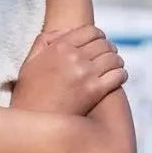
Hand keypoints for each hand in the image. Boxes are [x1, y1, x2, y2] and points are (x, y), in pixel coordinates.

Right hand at [10, 24, 126, 115]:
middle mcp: (74, 57)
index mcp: (59, 46)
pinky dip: (121, 74)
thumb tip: (66, 31)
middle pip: (105, 44)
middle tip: (110, 55)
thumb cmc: (30, 92)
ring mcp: (85, 74)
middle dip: (110, 49)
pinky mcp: (94, 91)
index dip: (100, 36)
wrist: (33, 120)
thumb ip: (45, 40)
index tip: (100, 42)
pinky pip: (118, 76)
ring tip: (115, 66)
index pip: (91, 31)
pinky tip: (118, 78)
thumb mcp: (30, 60)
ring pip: (114, 59)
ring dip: (117, 61)